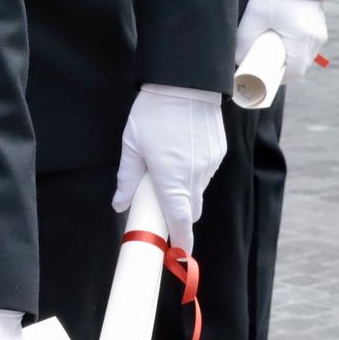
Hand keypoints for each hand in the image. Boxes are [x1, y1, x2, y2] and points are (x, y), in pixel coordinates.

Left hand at [111, 84, 225, 252]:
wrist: (184, 84)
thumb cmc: (153, 114)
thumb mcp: (132, 145)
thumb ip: (127, 178)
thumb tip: (120, 204)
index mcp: (172, 179)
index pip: (180, 221)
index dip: (181, 241)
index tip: (180, 255)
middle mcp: (195, 176)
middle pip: (190, 209)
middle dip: (178, 214)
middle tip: (159, 202)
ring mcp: (210, 165)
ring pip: (198, 190)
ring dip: (184, 189)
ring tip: (166, 163)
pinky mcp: (218, 153)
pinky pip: (206, 172)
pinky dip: (194, 171)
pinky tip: (181, 150)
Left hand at [236, 0, 327, 82]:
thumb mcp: (254, 17)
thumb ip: (244, 41)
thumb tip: (238, 60)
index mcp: (303, 41)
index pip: (293, 73)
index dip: (276, 78)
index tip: (261, 76)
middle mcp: (316, 38)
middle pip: (298, 64)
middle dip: (279, 66)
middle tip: (260, 61)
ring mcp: (319, 30)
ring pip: (303, 53)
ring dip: (286, 54)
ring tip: (267, 47)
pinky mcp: (317, 22)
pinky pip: (306, 41)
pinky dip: (292, 44)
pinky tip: (278, 36)